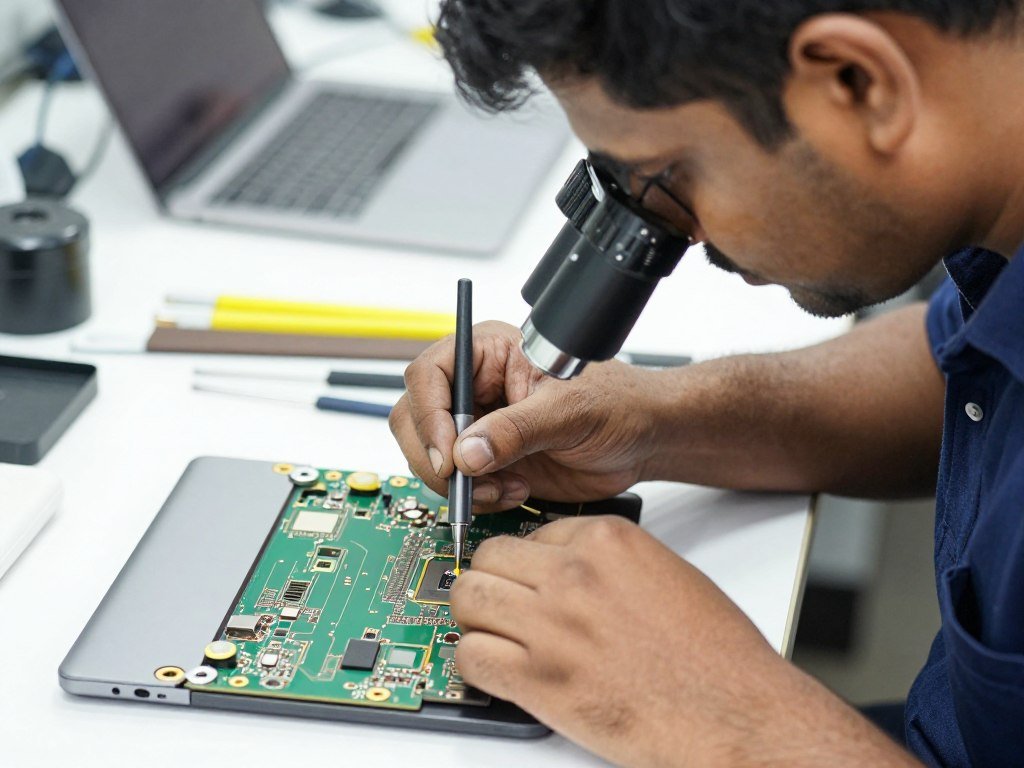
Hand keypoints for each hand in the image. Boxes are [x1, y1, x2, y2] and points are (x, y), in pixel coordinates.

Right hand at [389, 321, 661, 511]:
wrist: (641, 440)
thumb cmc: (616, 403)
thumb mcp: (569, 411)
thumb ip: (516, 430)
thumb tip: (466, 453)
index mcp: (488, 353)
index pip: (429, 374)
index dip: (429, 415)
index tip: (447, 453)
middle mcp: (474, 387)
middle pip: (415, 418)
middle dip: (437, 457)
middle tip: (467, 481)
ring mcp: (476, 425)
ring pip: (428, 456)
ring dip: (459, 483)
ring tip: (505, 487)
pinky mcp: (485, 460)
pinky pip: (455, 484)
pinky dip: (476, 498)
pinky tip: (514, 492)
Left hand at [450, 515, 778, 765]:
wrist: (734, 714)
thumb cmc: (715, 655)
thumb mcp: (666, 574)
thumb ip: (610, 562)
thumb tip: (569, 566)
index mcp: (607, 541)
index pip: (531, 532)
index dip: (527, 561)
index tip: (525, 579)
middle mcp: (573, 575)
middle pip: (488, 558)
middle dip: (490, 581)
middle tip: (501, 605)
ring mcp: (551, 625)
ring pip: (468, 599)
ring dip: (475, 617)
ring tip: (494, 634)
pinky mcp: (538, 679)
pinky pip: (470, 656)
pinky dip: (474, 664)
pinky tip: (498, 671)